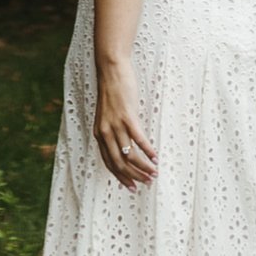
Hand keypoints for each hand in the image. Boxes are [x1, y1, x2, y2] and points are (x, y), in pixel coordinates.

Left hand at [93, 63, 156, 189]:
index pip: (109, 162)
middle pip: (119, 163)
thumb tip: (124, 144)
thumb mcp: (107, 115)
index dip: (120, 176)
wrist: (111, 70)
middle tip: (146, 183)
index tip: (131, 186)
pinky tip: (155, 157)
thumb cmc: (112, 91)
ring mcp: (116, 125)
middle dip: (134, 176)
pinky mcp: (127, 117)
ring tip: (154, 173)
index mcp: (99, 134)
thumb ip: (112, 130)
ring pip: (130, 155)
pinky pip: (139, 139)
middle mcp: (105, 133)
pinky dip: (148, 151)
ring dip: (143, 167)